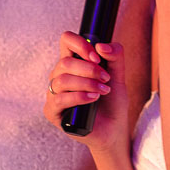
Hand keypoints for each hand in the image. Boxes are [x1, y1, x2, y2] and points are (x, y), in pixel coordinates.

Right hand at [44, 31, 129, 154]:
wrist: (113, 129)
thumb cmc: (112, 102)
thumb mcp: (118, 76)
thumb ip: (115, 57)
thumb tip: (101, 46)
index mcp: (73, 63)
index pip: (66, 41)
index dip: (80, 44)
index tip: (97, 56)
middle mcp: (60, 76)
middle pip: (65, 62)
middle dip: (89, 69)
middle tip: (106, 79)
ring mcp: (54, 93)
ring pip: (62, 80)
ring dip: (87, 83)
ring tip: (102, 91)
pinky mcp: (52, 111)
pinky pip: (59, 99)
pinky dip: (79, 97)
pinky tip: (93, 99)